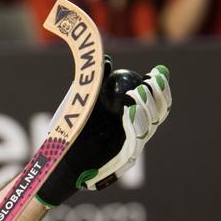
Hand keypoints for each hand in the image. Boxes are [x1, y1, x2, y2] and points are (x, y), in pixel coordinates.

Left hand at [37, 59, 172, 206]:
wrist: (60, 158)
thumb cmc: (72, 131)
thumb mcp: (84, 104)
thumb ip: (96, 84)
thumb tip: (107, 61)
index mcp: (131, 116)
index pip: (155, 100)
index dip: (160, 86)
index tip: (157, 71)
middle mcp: (136, 131)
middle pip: (159, 112)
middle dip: (158, 95)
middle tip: (150, 80)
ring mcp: (132, 146)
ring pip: (149, 126)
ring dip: (146, 108)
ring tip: (137, 93)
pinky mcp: (124, 160)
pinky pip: (133, 141)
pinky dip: (134, 125)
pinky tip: (130, 110)